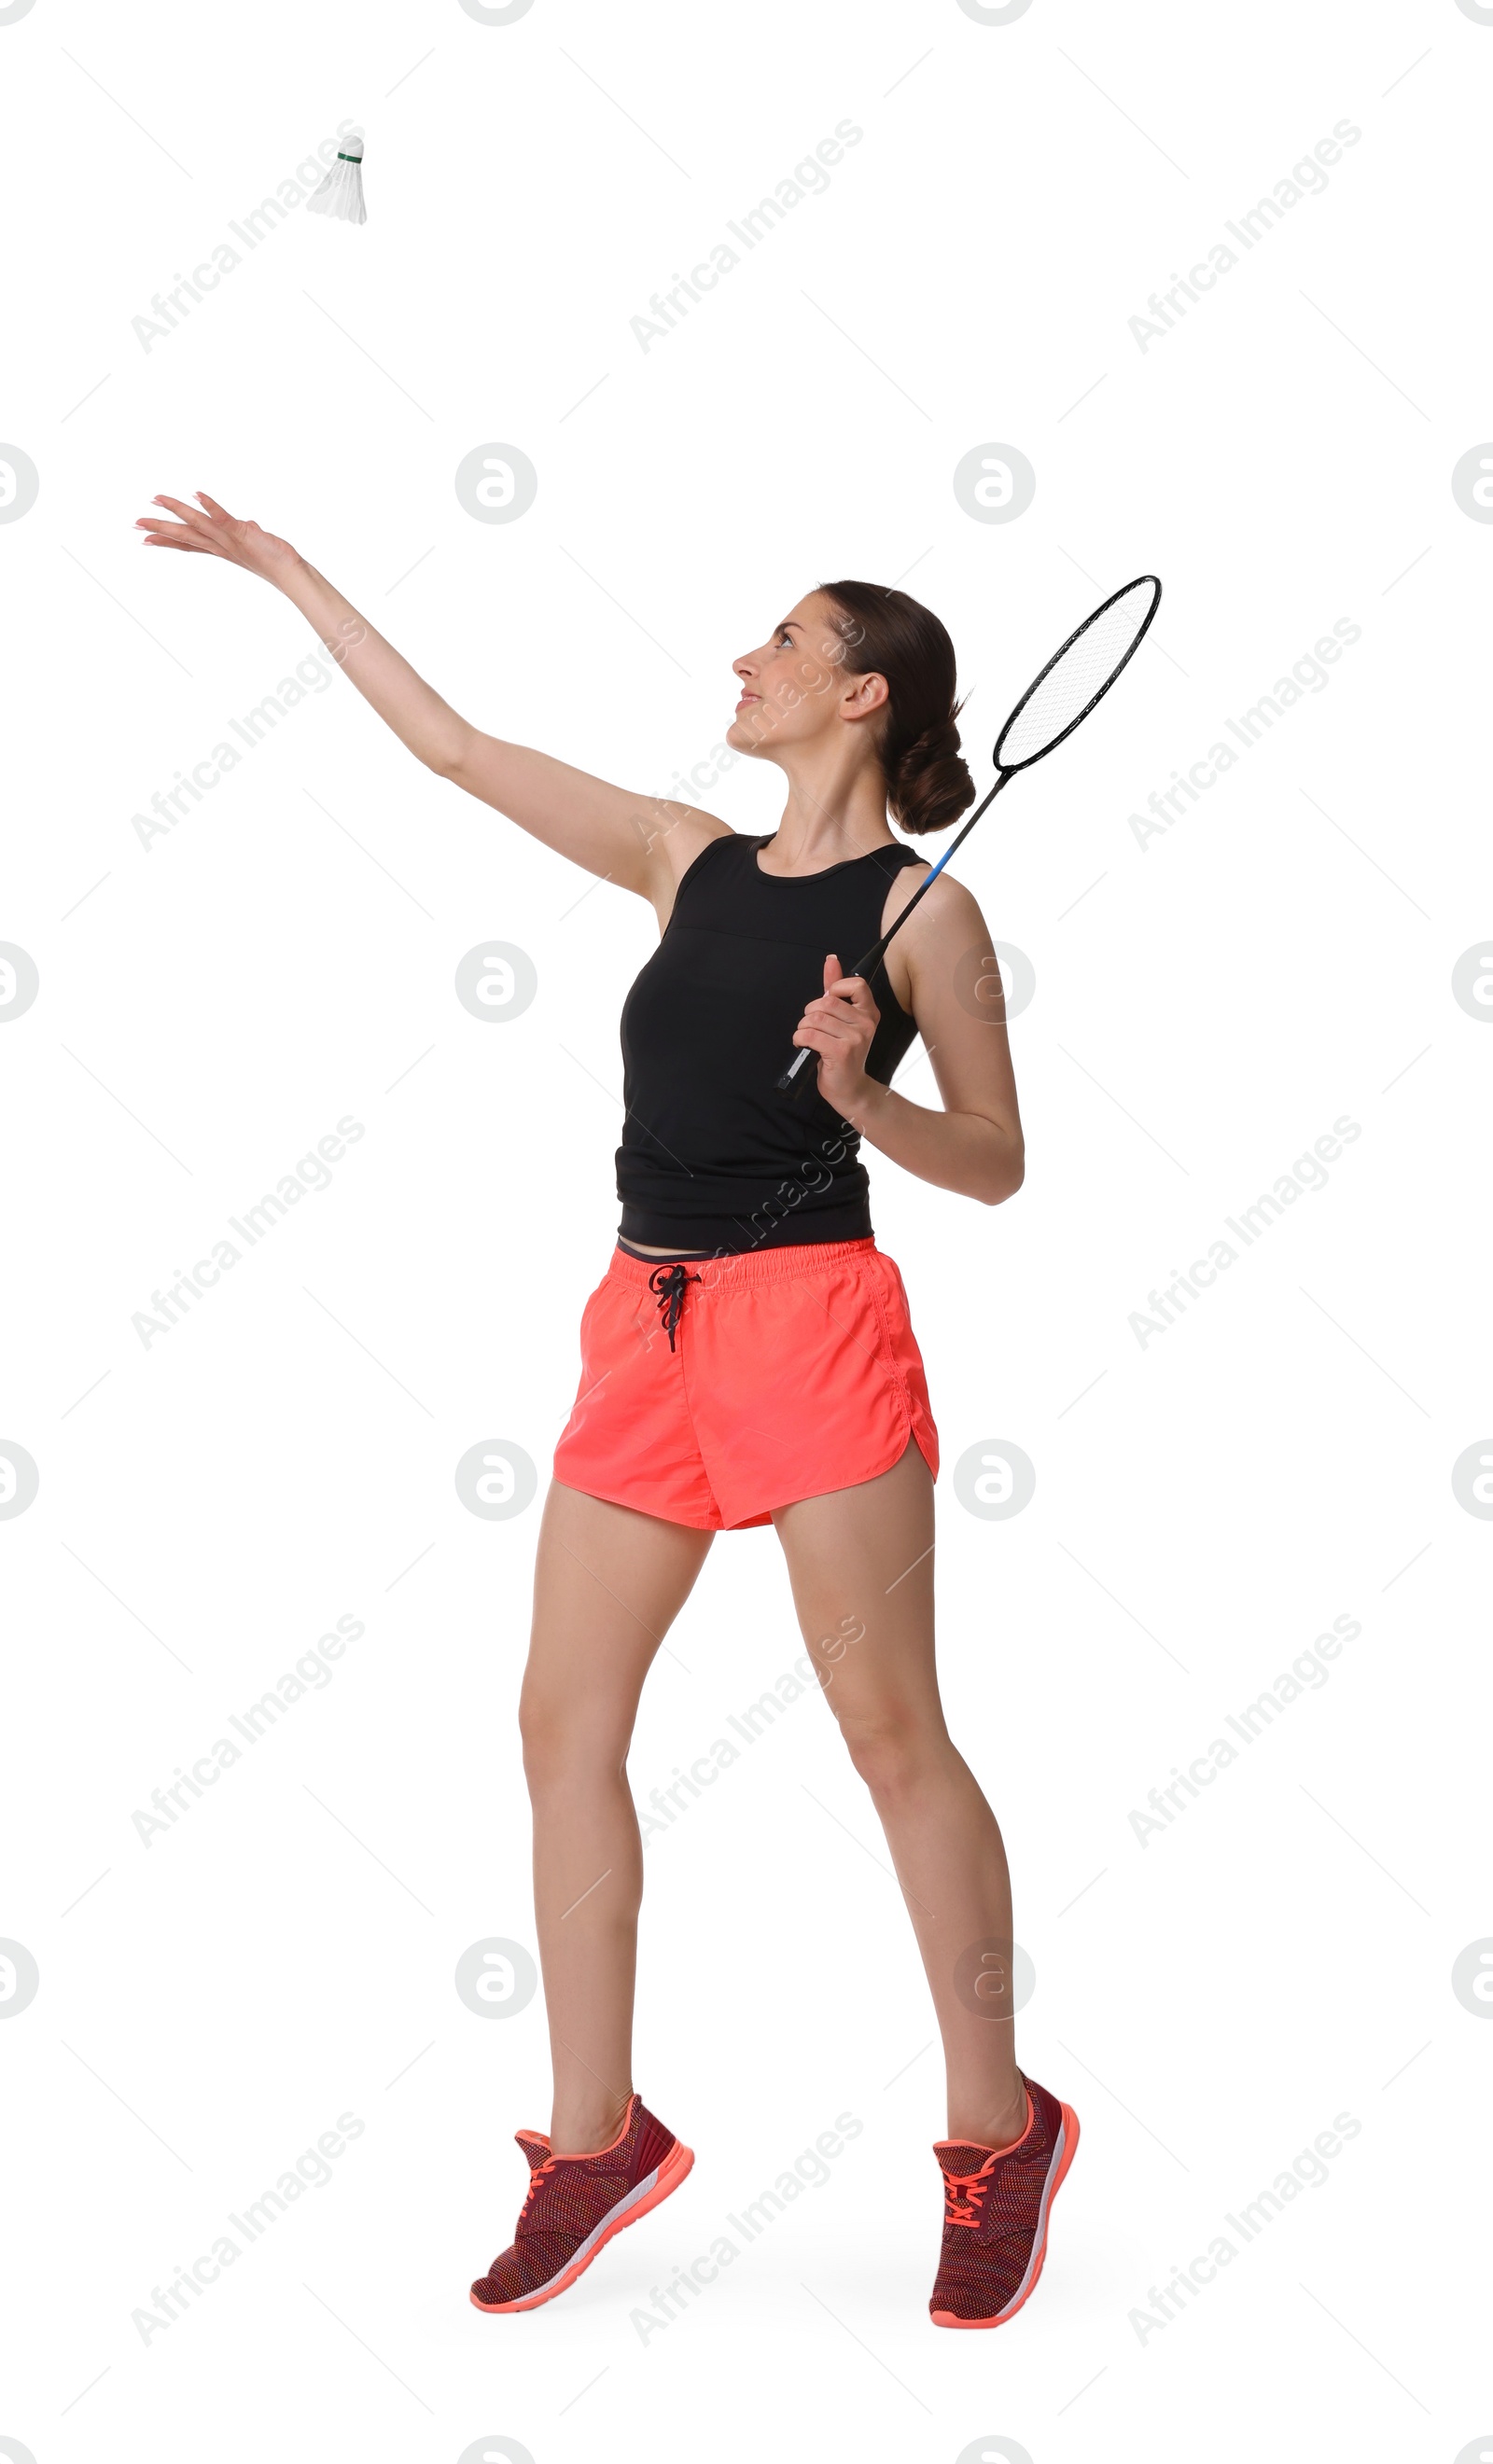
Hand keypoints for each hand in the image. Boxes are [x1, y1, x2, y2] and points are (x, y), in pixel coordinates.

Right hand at [135, 490, 300, 586]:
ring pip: (198, 524)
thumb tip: (246, 523)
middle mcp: (220, 546)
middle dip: (160, 528)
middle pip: (185, 536)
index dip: (167, 540)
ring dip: (177, 510)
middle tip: (136, 523)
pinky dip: (210, 506)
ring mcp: (229, 540)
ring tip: (158, 499)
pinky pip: (223, 518)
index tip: (145, 538)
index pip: (188, 544)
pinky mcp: (242, 533)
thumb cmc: (273, 558)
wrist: (290, 573)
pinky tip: (196, 494)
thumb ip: (245, 531)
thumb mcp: (254, 543)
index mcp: (219, 549)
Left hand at [792, 953, 880, 1117]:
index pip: (855, 984)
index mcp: (868, 1013)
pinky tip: (804, 1045)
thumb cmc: (843, 1055)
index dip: (835, 989)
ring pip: (815, 1019)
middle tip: (811, 1027)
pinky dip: (799, 1038)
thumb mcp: (841, 1020)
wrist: (849, 1089)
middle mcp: (866, 1024)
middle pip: (827, 1002)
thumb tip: (831, 960)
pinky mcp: (842, 1052)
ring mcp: (856, 1038)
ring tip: (807, 1038)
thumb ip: (836, 990)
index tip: (827, 1002)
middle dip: (810, 1013)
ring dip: (802, 1028)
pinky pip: (810, 1035)